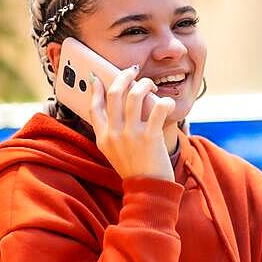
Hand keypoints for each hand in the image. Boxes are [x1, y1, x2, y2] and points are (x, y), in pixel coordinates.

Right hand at [90, 65, 176, 180]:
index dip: (96, 89)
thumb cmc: (134, 169)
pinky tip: (167, 102)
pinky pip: (158, 109)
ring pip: (135, 95)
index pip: (94, 106)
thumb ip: (111, 132)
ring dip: (144, 84)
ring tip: (150, 84)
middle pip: (114, 93)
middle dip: (123, 76)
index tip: (97, 77)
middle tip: (133, 71)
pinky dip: (164, 101)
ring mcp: (131, 135)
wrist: (148, 190)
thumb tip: (116, 107)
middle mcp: (114, 133)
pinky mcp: (150, 137)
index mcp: (103, 137)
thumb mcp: (114, 152)